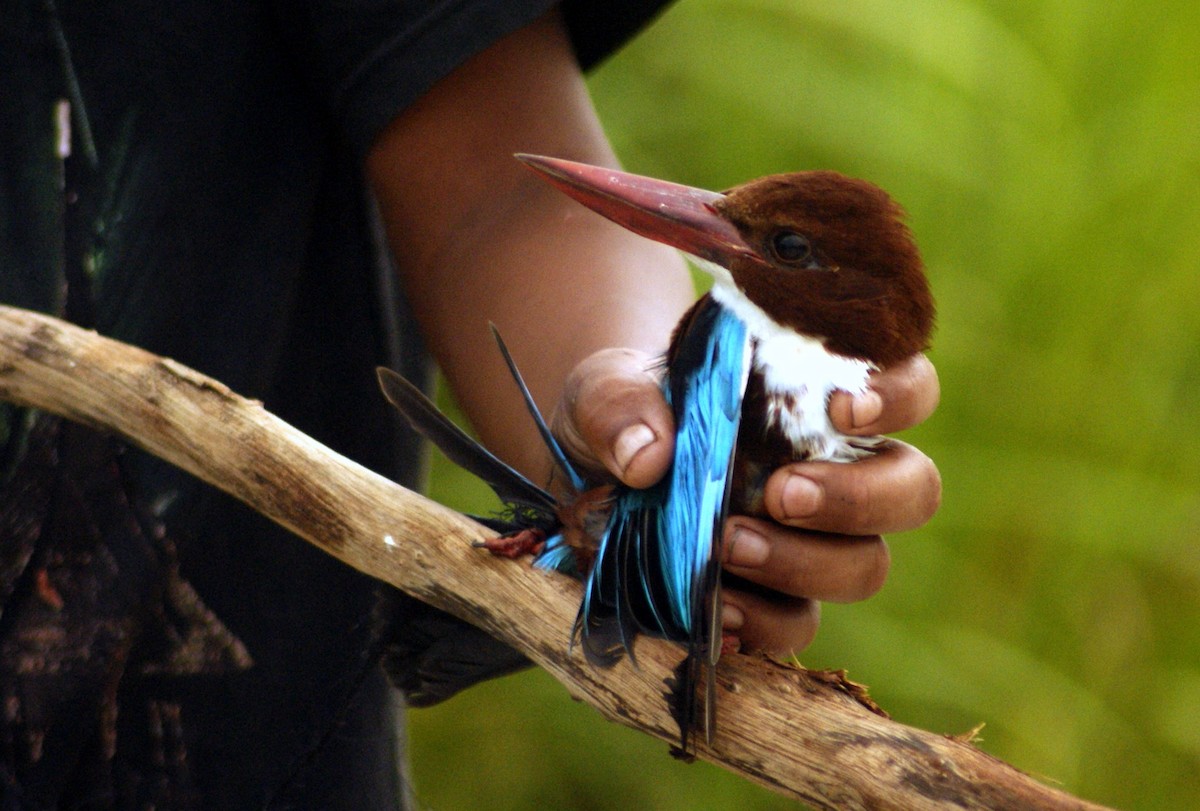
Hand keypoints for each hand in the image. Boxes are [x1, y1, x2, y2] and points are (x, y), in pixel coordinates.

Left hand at [552, 350, 940, 657]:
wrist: (589, 479)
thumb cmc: (623, 414)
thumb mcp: (604, 392)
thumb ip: (619, 405)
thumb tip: (648, 457)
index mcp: (819, 398)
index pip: (909, 389)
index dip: (900, 395)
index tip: (844, 407)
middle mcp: (838, 470)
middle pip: (913, 490)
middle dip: (858, 498)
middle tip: (783, 493)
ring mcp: (814, 541)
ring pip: (865, 566)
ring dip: (804, 562)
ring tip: (728, 545)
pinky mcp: (775, 600)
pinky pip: (796, 625)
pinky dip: (760, 621)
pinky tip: (715, 606)